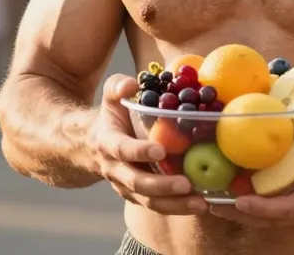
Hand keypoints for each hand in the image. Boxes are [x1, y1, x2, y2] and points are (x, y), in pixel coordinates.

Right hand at [95, 74, 208, 215]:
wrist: (93, 144)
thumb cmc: (112, 115)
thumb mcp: (111, 94)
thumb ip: (118, 86)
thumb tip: (131, 84)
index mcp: (108, 143)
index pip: (122, 149)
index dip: (139, 151)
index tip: (160, 150)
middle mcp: (115, 169)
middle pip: (137, 182)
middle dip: (162, 186)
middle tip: (187, 184)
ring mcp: (125, 186)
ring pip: (148, 201)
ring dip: (174, 205)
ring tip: (200, 203)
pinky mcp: (138, 196)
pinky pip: (156, 206)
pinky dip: (177, 208)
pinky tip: (200, 205)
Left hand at [210, 120, 293, 234]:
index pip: (292, 207)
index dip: (264, 208)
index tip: (239, 200)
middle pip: (275, 221)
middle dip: (242, 214)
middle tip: (211, 202)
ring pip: (273, 224)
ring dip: (244, 216)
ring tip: (214, 203)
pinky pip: (278, 220)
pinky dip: (255, 213)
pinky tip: (234, 200)